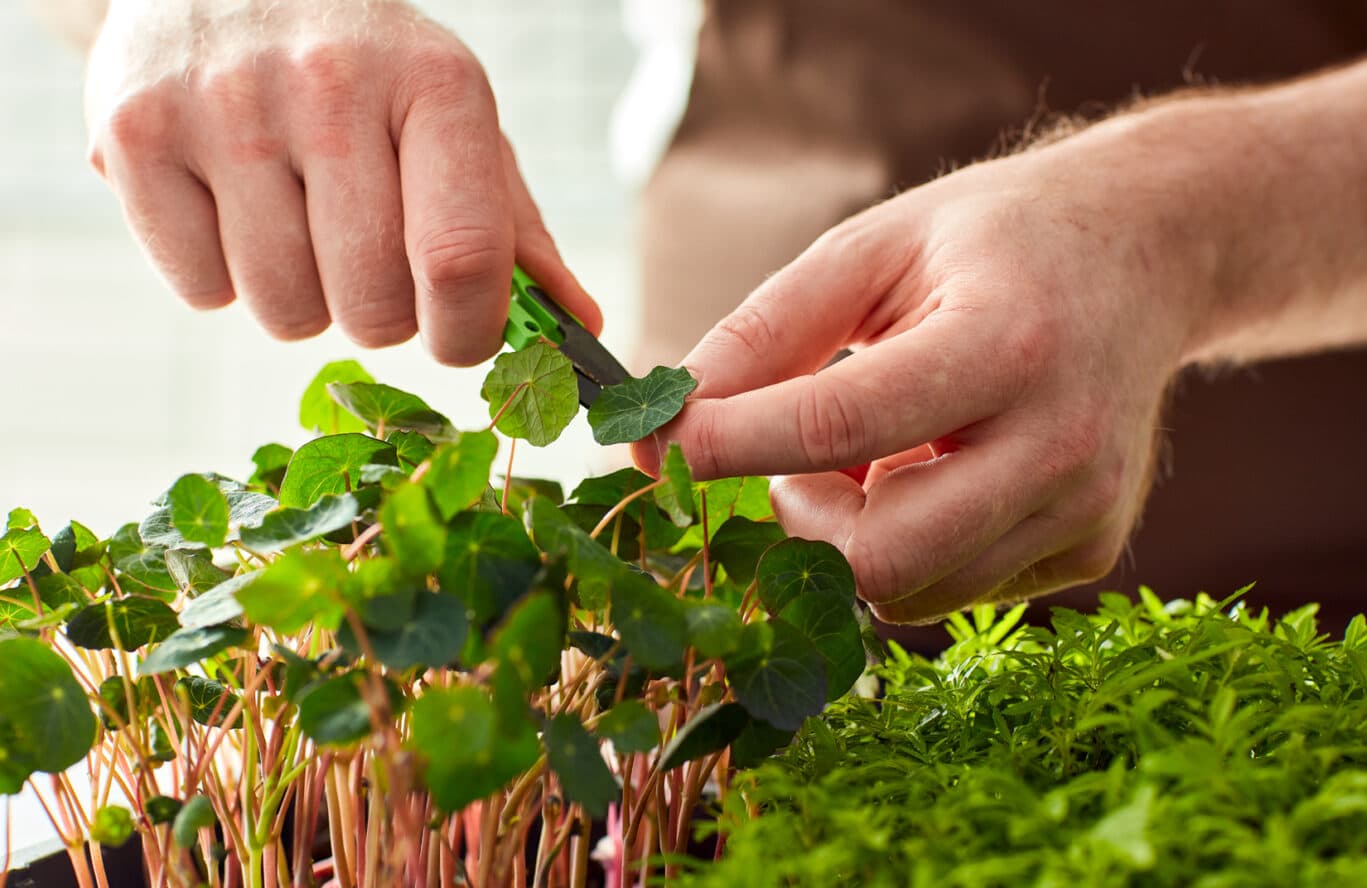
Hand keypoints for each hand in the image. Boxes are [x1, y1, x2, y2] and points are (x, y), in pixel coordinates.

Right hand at [84, 0, 599, 363]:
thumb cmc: (369, 75)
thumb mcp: (457, 125)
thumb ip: (516, 232)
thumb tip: (581, 328)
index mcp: (437, 85)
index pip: (462, 260)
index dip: (468, 332)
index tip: (458, 335)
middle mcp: (329, 86)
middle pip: (373, 306)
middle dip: (382, 314)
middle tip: (368, 257)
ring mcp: (224, 107)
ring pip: (284, 312)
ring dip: (303, 298)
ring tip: (300, 222)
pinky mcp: (132, 134)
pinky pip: (200, 291)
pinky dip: (223, 277)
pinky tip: (235, 207)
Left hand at [635, 127, 1220, 622]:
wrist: (1146, 257)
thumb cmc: (994, 244)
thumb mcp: (871, 250)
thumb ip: (764, 332)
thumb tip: (664, 425)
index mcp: (1005, 343)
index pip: (837, 425)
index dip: (728, 444)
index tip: (657, 443)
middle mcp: (1061, 443)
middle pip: (878, 557)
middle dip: (796, 521)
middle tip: (785, 461)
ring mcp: (1085, 510)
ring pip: (907, 592)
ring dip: (848, 535)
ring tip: (868, 453)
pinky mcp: (1088, 549)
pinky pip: (950, 588)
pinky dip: (905, 544)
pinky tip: (926, 471)